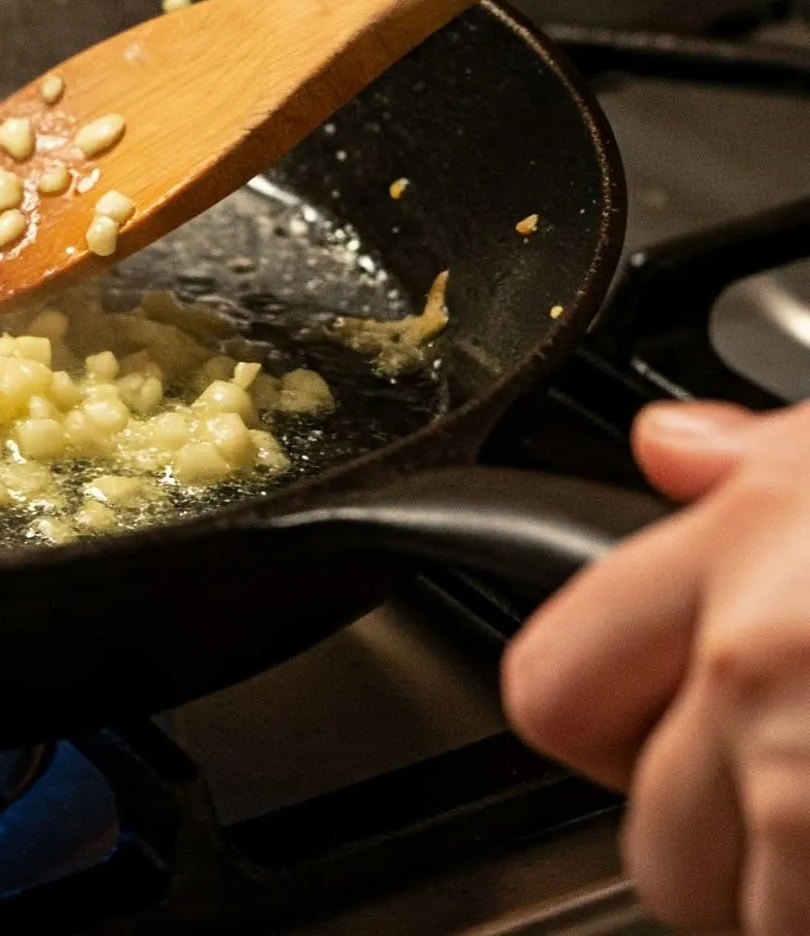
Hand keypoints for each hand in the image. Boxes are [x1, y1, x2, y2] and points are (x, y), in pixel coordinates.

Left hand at [502, 400, 809, 933]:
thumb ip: (754, 460)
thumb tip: (670, 448)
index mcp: (745, 549)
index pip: (551, 683)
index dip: (594, 723)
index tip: (646, 723)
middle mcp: (763, 669)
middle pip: (649, 842)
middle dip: (708, 843)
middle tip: (779, 791)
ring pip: (737, 912)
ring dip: (781, 892)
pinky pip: (796, 921)